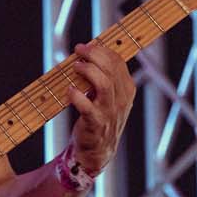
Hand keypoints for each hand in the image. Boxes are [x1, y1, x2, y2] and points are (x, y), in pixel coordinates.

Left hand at [67, 41, 135, 176]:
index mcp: (127, 89)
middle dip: (93, 55)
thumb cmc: (99, 117)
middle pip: (111, 68)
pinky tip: (69, 90)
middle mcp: (121, 99)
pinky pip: (87, 106)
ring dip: (87, 71)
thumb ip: (103, 76)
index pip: (118, 61)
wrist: (97, 150)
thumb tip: (88, 51)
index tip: (85, 46)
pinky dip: (76, 96)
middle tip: (78, 50)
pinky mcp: (96, 123)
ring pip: (103, 83)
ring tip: (75, 67)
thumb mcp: (108, 95)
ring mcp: (109, 112)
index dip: (101, 50)